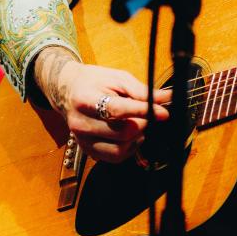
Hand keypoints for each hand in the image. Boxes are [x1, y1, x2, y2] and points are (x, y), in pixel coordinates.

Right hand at [34, 47, 170, 162]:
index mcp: (86, 99)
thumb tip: (167, 98)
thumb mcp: (118, 78)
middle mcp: (80, 122)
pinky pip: (114, 157)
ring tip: (137, 125)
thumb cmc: (96, 82)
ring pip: (119, 149)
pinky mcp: (87, 150)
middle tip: (148, 116)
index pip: (117, 110)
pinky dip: (128, 148)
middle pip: (121, 133)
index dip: (143, 112)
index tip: (163, 113)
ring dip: (136, 139)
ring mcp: (82, 139)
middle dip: (142, 124)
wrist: (69, 90)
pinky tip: (130, 136)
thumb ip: (142, 91)